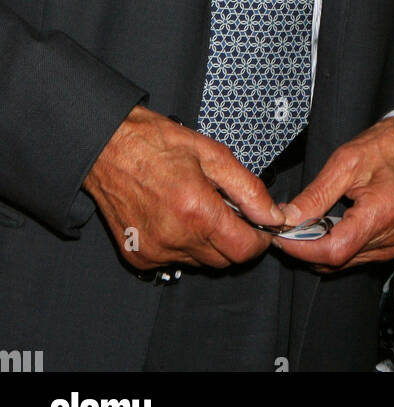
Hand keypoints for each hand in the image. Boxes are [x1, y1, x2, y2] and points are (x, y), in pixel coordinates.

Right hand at [83, 105, 284, 270]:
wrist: (107, 148)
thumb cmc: (157, 144)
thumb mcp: (212, 154)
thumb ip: (248, 189)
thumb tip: (273, 216)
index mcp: (196, 211)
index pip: (244, 250)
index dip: (260, 239)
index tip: (261, 226)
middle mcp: (175, 238)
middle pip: (225, 260)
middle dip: (235, 239)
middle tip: (228, 209)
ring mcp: (154, 252)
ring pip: (201, 262)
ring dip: (208, 242)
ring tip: (197, 208)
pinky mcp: (138, 257)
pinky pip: (175, 261)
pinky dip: (183, 244)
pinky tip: (175, 217)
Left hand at [272, 115, 393, 269]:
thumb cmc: (387, 147)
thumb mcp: (346, 161)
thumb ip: (316, 195)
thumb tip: (286, 218)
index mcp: (382, 214)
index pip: (333, 250)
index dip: (301, 248)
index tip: (278, 235)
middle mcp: (388, 239)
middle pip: (334, 260)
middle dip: (303, 247)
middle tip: (282, 224)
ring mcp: (389, 246)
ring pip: (340, 262)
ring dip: (315, 247)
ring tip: (300, 222)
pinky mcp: (386, 247)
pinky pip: (350, 255)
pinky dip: (330, 244)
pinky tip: (321, 224)